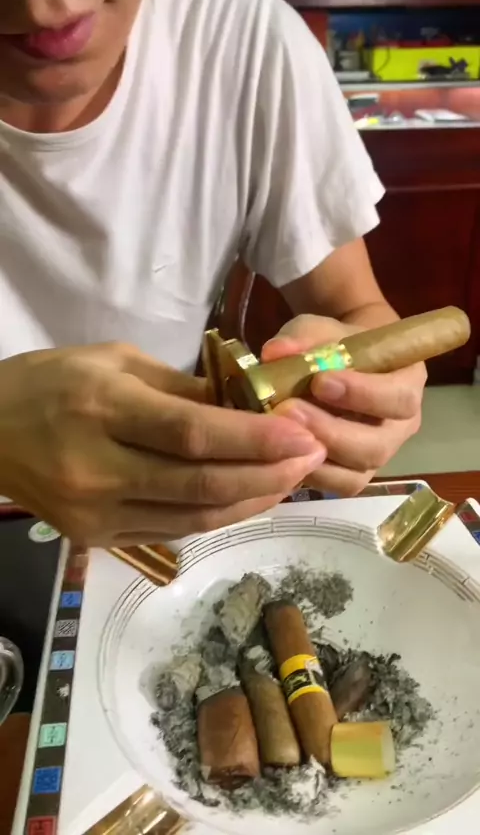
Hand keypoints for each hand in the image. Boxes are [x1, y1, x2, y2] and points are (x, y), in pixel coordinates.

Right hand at [0, 343, 325, 544]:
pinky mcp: (95, 539)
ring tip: (292, 479)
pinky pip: (172, 531)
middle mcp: (98, 469)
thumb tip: (246, 405)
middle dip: (268, 474)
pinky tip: (247, 497)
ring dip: (252, 500)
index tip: (303, 435)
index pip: (192, 434)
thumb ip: (181, 388)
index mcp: (101, 409)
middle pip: (202, 484)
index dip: (255, 440)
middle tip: (312, 457)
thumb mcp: (113, 361)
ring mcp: (95, 514)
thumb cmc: (48, 382)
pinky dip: (217, 516)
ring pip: (194, 517)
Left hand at [262, 315, 425, 496]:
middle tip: (290, 411)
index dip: (362, 394)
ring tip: (281, 433)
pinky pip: (337, 485)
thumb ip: (304, 337)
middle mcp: (400, 426)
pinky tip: (282, 454)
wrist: (339, 361)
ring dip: (317, 457)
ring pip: (357, 473)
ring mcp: (379, 454)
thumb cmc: (338, 342)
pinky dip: (309, 474)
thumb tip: (274, 353)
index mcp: (407, 383)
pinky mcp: (355, 473)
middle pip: (377, 445)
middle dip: (331, 432)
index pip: (398, 397)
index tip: (320, 382)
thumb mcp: (322, 329)